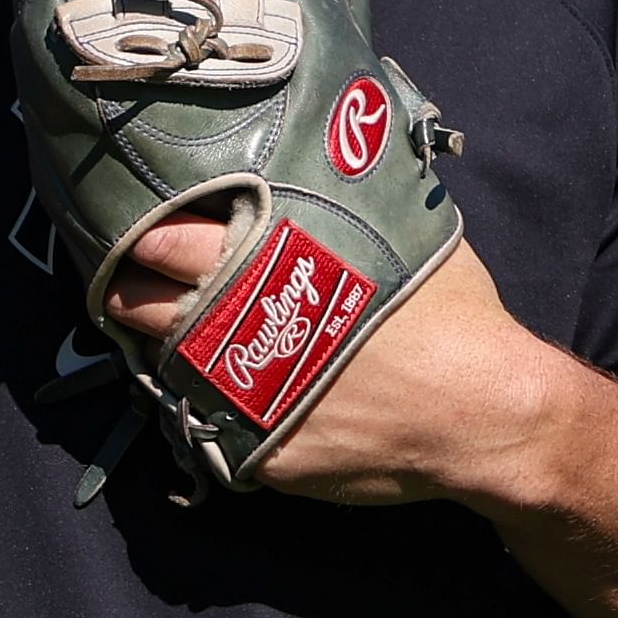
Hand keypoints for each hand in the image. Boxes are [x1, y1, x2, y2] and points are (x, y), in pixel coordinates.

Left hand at [104, 229, 586, 508]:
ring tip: (172, 328)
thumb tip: (327, 162)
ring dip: (163, 345)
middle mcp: (240, 332)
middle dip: (131, 287)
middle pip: (143, 302)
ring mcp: (243, 399)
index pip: (166, 241)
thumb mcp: (400, 234)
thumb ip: (337, 209)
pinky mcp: (259, 455)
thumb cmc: (454, 315)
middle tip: (131, 276)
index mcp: (269, 264)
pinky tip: (234, 385)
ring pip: (166, 365)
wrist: (487, 417)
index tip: (142, 227)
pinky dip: (216, 401)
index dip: (146, 234)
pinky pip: (213, 422)